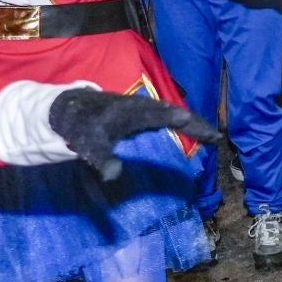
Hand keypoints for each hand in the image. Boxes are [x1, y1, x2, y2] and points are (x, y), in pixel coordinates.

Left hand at [47, 88, 225, 181]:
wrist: (66, 109)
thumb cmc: (79, 126)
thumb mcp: (87, 144)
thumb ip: (101, 159)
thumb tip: (114, 175)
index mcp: (132, 111)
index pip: (165, 115)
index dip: (185, 123)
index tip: (206, 132)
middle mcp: (141, 106)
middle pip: (174, 112)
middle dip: (195, 124)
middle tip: (215, 137)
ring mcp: (141, 108)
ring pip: (172, 112)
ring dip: (190, 123)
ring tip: (209, 135)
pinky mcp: (139, 112)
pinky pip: (165, 115)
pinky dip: (180, 122)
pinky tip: (187, 130)